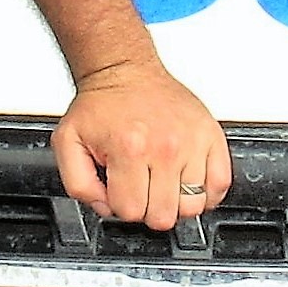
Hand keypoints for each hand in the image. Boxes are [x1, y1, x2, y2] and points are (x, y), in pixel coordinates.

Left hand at [52, 58, 232, 231]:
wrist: (124, 70)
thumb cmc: (100, 105)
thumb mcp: (67, 142)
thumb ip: (78, 184)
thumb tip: (105, 207)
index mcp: (129, 149)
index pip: (131, 211)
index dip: (120, 205)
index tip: (118, 188)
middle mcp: (165, 147)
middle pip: (163, 216)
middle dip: (147, 208)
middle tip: (140, 185)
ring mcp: (192, 142)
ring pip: (192, 207)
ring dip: (175, 201)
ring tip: (162, 180)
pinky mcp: (211, 136)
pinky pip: (219, 185)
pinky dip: (205, 192)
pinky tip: (186, 180)